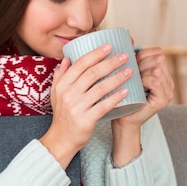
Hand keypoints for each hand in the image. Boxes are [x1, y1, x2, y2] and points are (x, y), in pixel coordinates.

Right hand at [40, 44, 132, 167]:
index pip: (80, 64)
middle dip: (110, 63)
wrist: (61, 139)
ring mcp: (77, 107)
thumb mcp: (56, 94)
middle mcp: (68, 94)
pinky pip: (103, 106)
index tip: (109, 46)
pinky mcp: (85, 120)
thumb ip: (60, 76)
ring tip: (130, 71)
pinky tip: (126, 91)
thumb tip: (66, 58)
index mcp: (62, 85)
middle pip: (92, 73)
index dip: (96, 53)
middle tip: (125, 56)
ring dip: (117, 78)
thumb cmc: (62, 115)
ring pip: (100, 88)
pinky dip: (115, 98)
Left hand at [116, 46, 173, 127]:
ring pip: (157, 68)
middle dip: (142, 62)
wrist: (122, 120)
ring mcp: (168, 91)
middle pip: (159, 58)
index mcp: (162, 73)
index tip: (131, 62)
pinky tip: (137, 86)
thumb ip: (132, 59)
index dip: (143, 53)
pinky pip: (156, 81)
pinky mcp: (163, 100)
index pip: (158, 52)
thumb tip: (129, 38)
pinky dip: (144, 80)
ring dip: (141, 71)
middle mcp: (168, 81)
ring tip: (133, 80)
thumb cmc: (122, 96)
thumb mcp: (127, 74)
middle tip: (131, 73)